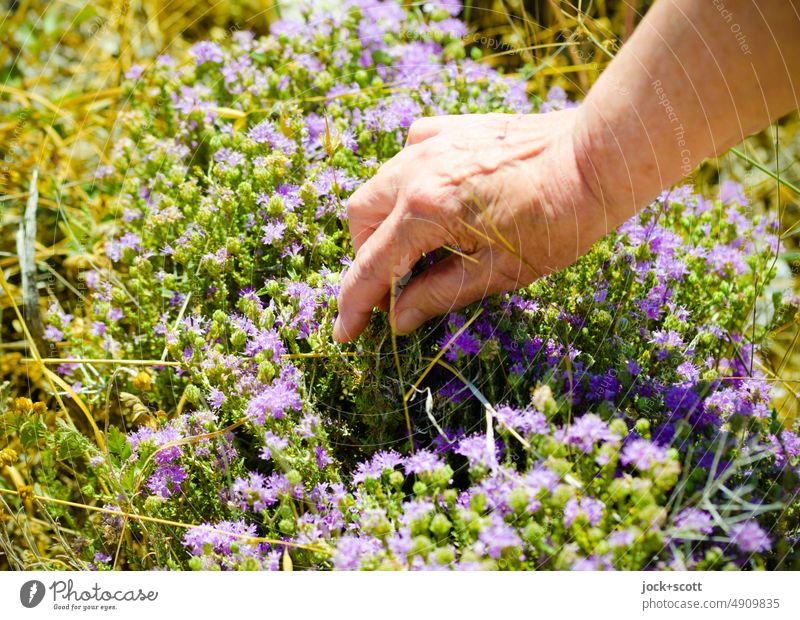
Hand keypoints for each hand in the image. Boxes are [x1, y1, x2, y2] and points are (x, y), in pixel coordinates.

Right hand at [332, 108, 615, 342]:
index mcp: (426, 210)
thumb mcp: (500, 272)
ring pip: (377, 186)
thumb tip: (397, 319)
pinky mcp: (450, 129)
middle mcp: (416, 169)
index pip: (371, 267)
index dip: (353, 305)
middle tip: (394, 288)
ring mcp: (431, 142)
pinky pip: (406, 156)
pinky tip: (433, 201)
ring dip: (382, 223)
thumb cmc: (560, 220)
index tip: (344, 333)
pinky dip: (405, 186)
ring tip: (415, 249)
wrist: (597, 157)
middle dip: (366, 258)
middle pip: (359, 219)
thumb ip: (439, 294)